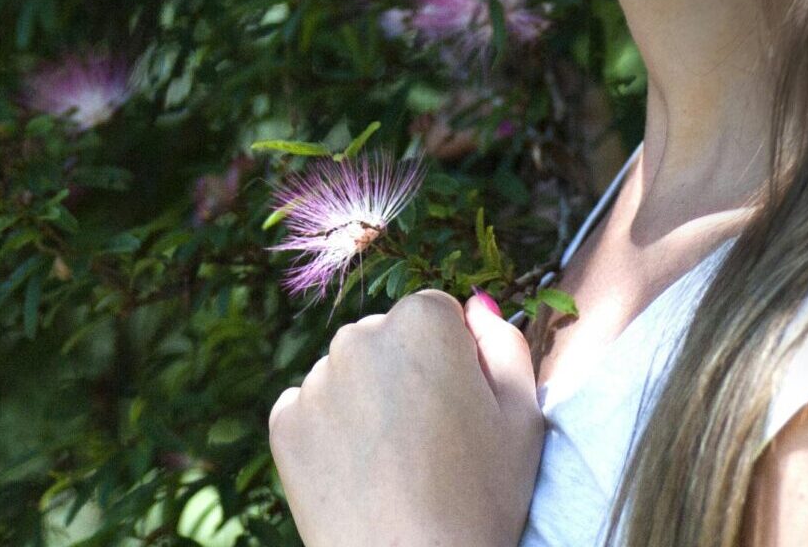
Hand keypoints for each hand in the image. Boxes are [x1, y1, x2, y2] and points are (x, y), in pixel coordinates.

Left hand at [268, 288, 545, 546]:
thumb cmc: (480, 500)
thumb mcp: (523, 418)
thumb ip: (505, 346)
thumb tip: (477, 307)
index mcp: (423, 322)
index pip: (438, 314)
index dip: (455, 361)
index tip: (461, 409)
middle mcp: (359, 336)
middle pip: (387, 340)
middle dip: (406, 373)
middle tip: (430, 443)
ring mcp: (316, 379)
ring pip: (348, 374)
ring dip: (366, 401)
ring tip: (395, 466)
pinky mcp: (284, 422)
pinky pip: (312, 410)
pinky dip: (330, 433)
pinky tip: (360, 476)